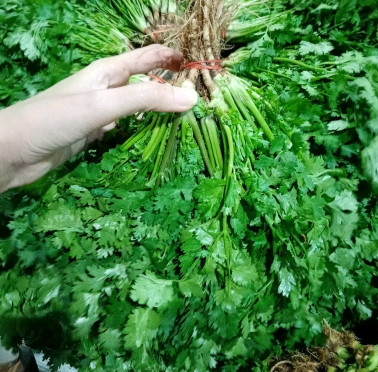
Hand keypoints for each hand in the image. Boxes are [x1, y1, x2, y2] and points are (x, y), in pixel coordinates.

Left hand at [0, 45, 197, 192]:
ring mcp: (101, 110)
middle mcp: (107, 87)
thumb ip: (146, 99)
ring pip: (138, 105)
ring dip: (159, 109)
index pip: (149, 57)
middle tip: (200, 98)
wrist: (15, 151)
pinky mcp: (96, 131)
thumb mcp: (104, 104)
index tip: (202, 67)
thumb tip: (191, 97)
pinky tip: (154, 135)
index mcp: (108, 71)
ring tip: (185, 117)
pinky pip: (127, 125)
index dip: (174, 58)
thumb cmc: (56, 118)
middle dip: (171, 85)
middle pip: (146, 81)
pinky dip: (143, 128)